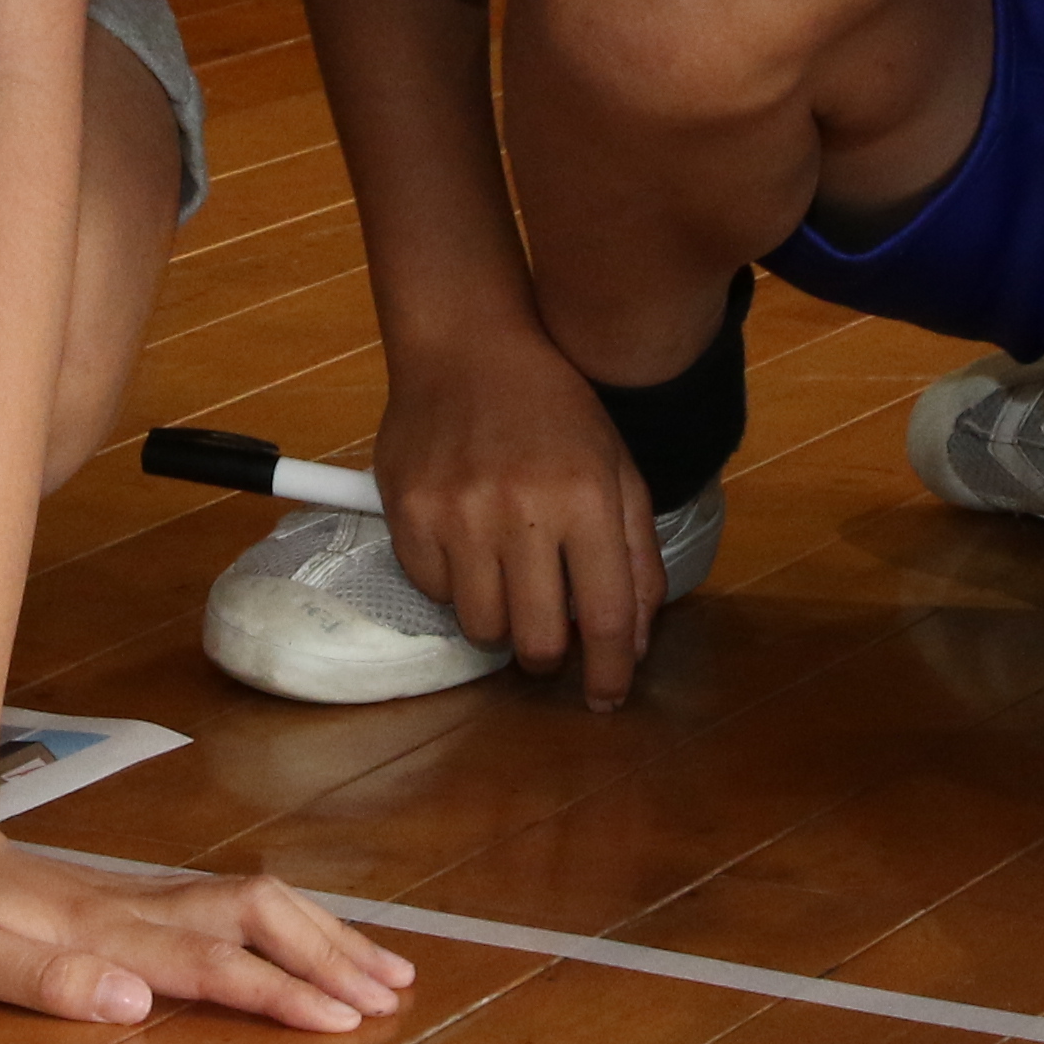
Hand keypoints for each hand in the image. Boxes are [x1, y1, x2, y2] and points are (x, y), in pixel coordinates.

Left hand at [0, 807, 413, 1032]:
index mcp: (99, 932)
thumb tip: (134, 1001)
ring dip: (325, 936)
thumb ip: (39, 979)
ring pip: (257, 904)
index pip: (209, 962)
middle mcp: (136, 906)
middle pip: (257, 917)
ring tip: (390, 975)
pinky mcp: (143, 898)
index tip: (338, 1023)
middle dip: (328, 956)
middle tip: (393, 999)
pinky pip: (238, 906)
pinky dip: (295, 925)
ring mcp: (144, 896)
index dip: (277, 992)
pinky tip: (321, 946)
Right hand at [377, 328, 668, 705]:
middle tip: (551, 636)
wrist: (468, 347)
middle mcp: (519, 511)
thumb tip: (632, 642)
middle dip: (550, 655)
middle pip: (538, 641)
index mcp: (585, 498)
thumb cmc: (554, 409)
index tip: (607, 697)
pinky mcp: (407, 514)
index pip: (607, 617)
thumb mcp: (617, 468)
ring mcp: (456, 515)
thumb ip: (635, 556)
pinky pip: (434, 592)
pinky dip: (456, 584)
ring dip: (501, 619)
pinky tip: (467, 541)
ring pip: (481, 628)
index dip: (612, 671)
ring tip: (507, 577)